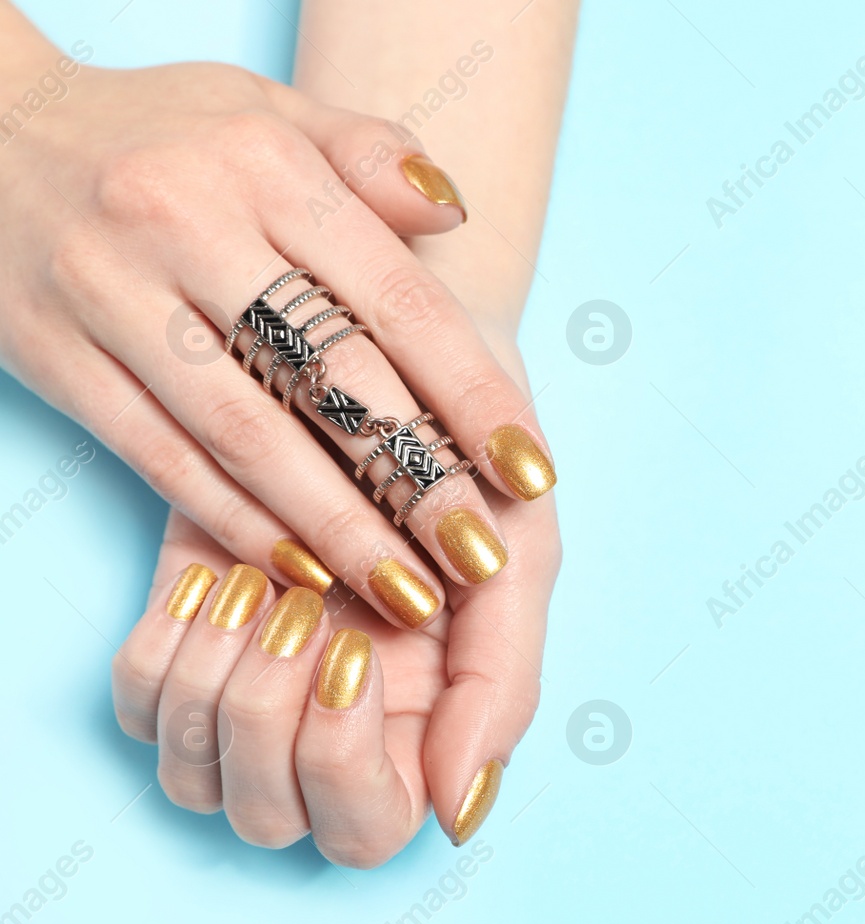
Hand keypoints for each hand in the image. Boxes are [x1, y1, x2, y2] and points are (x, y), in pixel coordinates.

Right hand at [0, 52, 557, 632]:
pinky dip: (235, 520)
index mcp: (265, 167)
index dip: (472, 393)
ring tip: (406, 594)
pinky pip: (160, 457)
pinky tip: (303, 569)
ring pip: (246, 435)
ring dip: (337, 527)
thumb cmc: (161, 130)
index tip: (530, 472)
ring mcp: (112, 296)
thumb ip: (370, 155)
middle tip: (482, 557)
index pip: (397, 299)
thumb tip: (456, 214)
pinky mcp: (56, 358)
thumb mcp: (271, 111)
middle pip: (332, 377)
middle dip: (418, 480)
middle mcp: (188, 228)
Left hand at [112, 488, 556, 864]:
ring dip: (219, 681)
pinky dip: (167, 646)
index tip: (357, 657)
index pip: (369, 831)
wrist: (391, 360)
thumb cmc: (470, 466)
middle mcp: (327, 728)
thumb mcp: (516, 562)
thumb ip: (503, 688)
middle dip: (273, 727)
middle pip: (271, 820)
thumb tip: (458, 810)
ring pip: (192, 778)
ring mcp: (247, 687)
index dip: (347, 769)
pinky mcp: (181, 637)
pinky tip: (218, 578)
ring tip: (263, 585)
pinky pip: (137, 703)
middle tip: (306, 618)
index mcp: (417, 729)